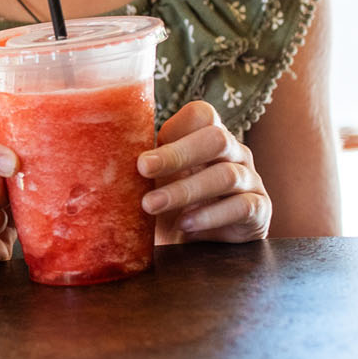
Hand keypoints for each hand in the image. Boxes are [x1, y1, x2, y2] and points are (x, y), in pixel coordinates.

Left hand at [138, 101, 271, 243]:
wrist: (196, 244)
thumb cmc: (171, 203)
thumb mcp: (154, 181)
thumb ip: (140, 165)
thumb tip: (98, 156)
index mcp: (208, 136)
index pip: (202, 114)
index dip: (175, 127)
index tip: (143, 152)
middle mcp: (234, 151)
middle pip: (216, 138)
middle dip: (177, 155)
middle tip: (142, 170)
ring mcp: (250, 179)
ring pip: (226, 175)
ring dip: (186, 190)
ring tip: (153, 205)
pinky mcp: (259, 209)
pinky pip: (242, 207)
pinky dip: (211, 216)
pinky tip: (186, 226)